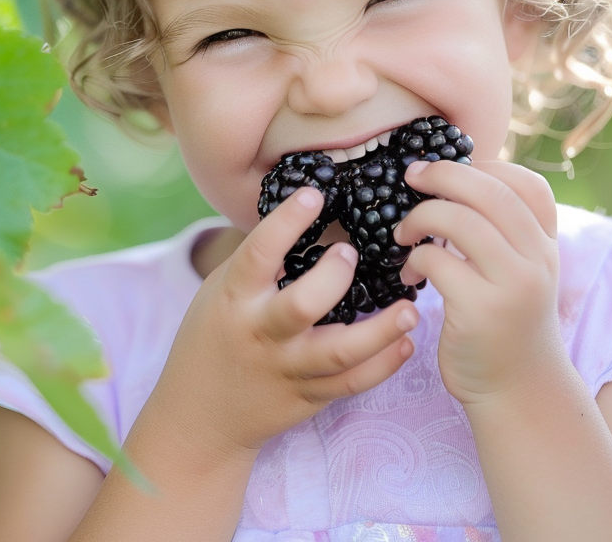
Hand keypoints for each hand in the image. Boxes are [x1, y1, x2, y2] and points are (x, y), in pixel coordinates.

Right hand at [145, 188, 418, 460]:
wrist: (202, 416)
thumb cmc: (214, 336)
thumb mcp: (221, 292)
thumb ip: (259, 264)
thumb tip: (305, 218)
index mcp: (235, 299)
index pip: (258, 254)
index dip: (285, 222)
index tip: (312, 195)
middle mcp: (261, 332)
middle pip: (302, 305)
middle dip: (334, 277)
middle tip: (352, 254)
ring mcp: (287, 368)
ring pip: (339, 352)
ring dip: (380, 330)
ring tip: (409, 309)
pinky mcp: (308, 397)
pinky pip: (351, 384)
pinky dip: (383, 366)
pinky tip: (404, 343)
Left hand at [397, 160, 564, 406]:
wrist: (518, 390)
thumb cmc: (505, 322)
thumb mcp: (520, 273)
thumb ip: (503, 233)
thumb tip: (451, 179)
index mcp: (547, 245)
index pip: (528, 184)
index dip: (486, 166)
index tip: (449, 173)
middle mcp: (537, 260)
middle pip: (489, 191)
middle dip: (442, 175)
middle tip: (411, 178)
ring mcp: (512, 285)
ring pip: (460, 220)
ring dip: (419, 217)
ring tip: (402, 234)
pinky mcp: (481, 310)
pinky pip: (437, 261)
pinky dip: (413, 260)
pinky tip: (408, 274)